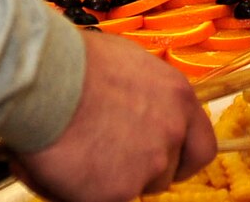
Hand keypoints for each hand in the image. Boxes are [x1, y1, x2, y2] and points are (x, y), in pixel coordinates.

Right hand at [12, 30, 214, 201]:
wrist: (47, 79)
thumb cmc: (77, 62)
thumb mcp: (129, 62)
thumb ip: (147, 93)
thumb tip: (138, 106)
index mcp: (178, 98)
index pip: (202, 147)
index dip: (182, 158)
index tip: (165, 159)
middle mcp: (172, 132)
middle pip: (169, 172)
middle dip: (144, 170)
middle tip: (111, 157)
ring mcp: (149, 165)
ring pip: (137, 188)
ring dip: (116, 180)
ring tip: (83, 154)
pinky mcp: (119, 192)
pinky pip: (106, 199)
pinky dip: (86, 190)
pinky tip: (68, 164)